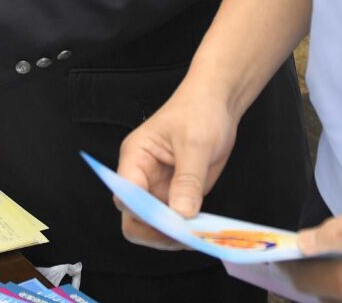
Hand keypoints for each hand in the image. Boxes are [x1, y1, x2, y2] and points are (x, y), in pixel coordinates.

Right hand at [113, 82, 242, 249]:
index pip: (125, 195)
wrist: (216, 105)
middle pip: (133, 218)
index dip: (142, 213)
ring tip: (197, 236)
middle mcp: (141, 177)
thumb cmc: (199, 111)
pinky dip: (186, 231)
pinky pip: (174, 222)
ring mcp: (158, 188)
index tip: (169, 222)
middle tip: (183, 236)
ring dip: (172, 236)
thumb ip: (187, 180)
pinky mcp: (176, 196)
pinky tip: (202, 232)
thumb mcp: (195, 144)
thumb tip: (181, 214)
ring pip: (153, 226)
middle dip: (155, 232)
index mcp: (135, 157)